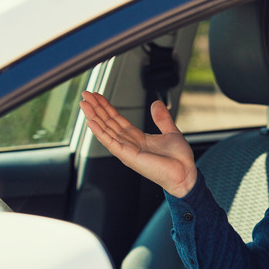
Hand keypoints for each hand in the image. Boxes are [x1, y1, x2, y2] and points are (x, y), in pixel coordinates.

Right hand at [79, 91, 197, 197]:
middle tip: (85, 94)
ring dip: (94, 116)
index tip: (97, 96)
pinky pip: (110, 142)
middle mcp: (129, 144)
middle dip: (96, 108)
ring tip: (84, 104)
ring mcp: (126, 150)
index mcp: (137, 138)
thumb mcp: (170, 131)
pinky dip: (99, 132)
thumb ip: (162, 118)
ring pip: (105, 130)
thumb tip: (156, 103)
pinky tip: (91, 121)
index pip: (117, 119)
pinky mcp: (127, 156)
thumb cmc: (178, 159)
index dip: (107, 107)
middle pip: (108, 123)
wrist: (185, 173)